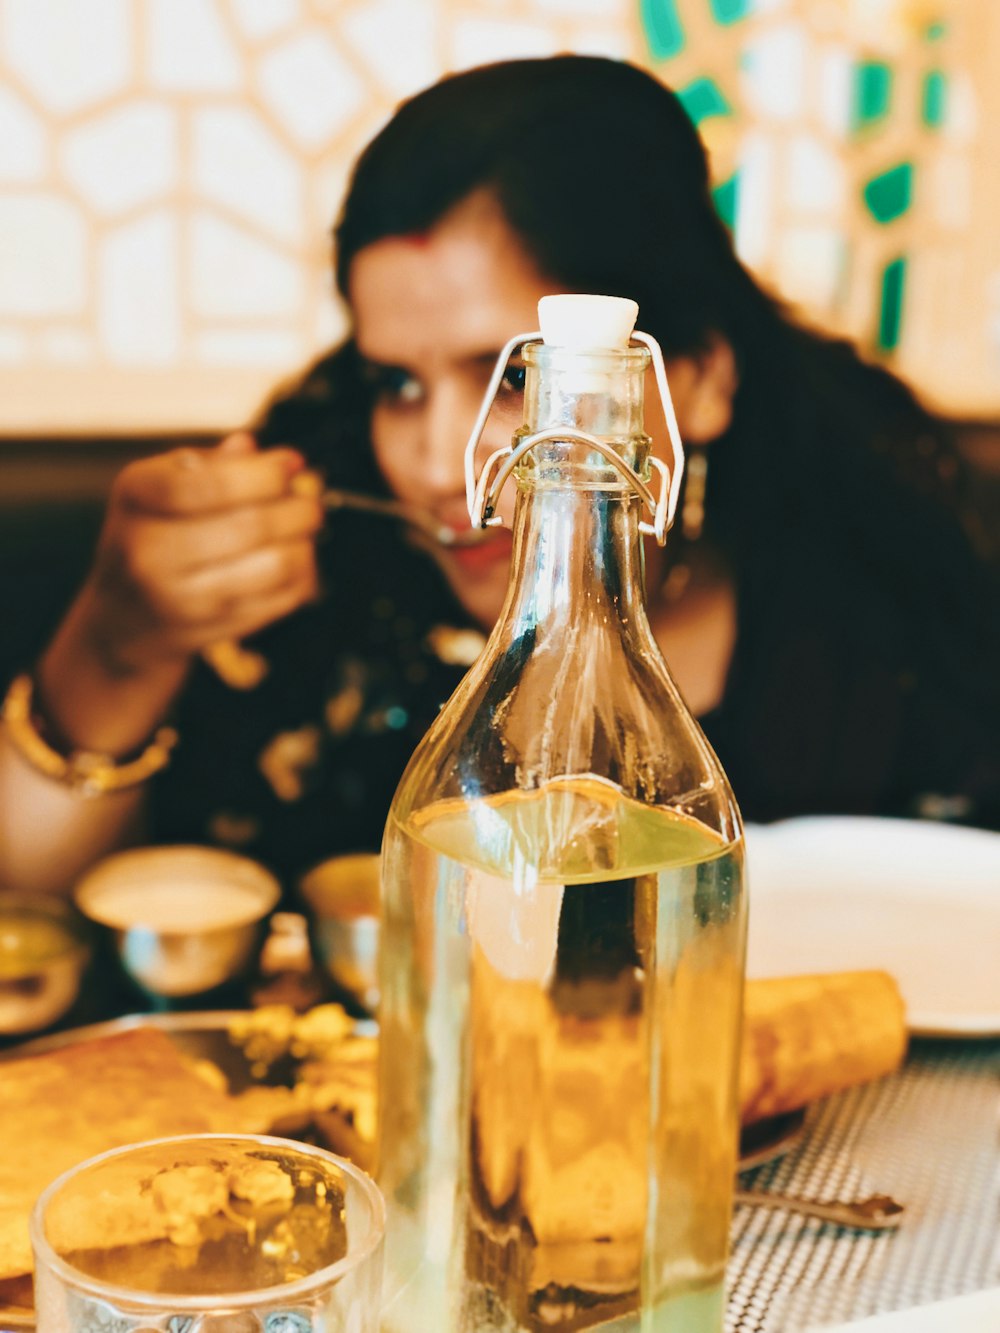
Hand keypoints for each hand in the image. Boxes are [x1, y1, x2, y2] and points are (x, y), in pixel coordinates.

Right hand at [79, 432, 323, 674]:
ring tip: (304, 532)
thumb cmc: (151, 536)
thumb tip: (264, 452)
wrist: (125, 617)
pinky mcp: (212, 630)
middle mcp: (149, 552)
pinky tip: (296, 562)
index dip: (262, 474)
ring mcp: (180, 599)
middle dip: (297, 510)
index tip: (290, 465)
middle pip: (250, 527)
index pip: (207, 484)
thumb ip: (213, 464)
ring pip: (274, 567)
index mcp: (137, 498)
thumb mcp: (162, 484)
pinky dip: (301, 577)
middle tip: (310, 502)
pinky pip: (280, 600)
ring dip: (304, 544)